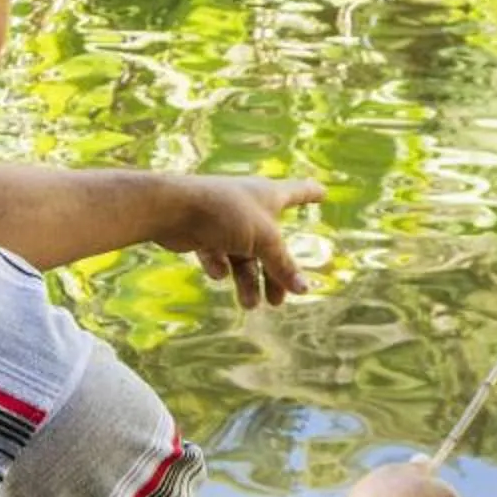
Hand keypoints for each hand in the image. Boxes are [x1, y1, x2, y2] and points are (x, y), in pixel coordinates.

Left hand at [167, 173, 324, 310]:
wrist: (173, 209)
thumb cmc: (225, 213)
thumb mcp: (264, 240)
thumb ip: (283, 265)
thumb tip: (304, 289)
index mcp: (269, 196)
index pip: (298, 192)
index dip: (311, 193)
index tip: (323, 192)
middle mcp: (248, 206)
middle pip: (270, 244)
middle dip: (275, 273)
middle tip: (277, 301)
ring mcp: (225, 221)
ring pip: (243, 256)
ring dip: (246, 281)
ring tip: (249, 305)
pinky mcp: (203, 233)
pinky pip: (217, 255)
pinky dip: (218, 266)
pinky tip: (217, 272)